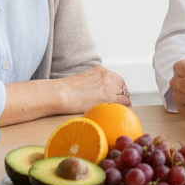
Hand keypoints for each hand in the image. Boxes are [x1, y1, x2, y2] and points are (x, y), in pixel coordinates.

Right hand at [0, 65, 129, 125]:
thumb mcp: (84, 82)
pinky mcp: (108, 96)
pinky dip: (123, 108)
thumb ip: (95, 85)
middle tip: (117, 106)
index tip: (115, 98)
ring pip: (124, 95)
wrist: (60, 93)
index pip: (116, 81)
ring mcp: (109, 85)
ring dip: (122, 103)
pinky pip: (123, 102)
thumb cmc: (66, 91)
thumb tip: (101, 95)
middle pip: (122, 87)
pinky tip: (117, 113)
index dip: (117, 91)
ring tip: (116, 111)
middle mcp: (107, 75)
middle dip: (120, 96)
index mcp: (100, 71)